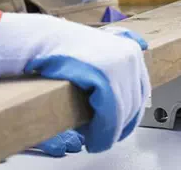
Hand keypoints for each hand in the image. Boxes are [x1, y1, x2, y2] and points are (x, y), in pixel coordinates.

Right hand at [0, 11, 150, 153]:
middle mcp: (130, 56)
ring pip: (122, 112)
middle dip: (117, 127)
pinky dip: (101, 130)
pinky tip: (92, 135)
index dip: (129, 117)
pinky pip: (110, 114)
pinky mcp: (104, 75)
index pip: (140, 94)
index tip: (118, 130)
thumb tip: (138, 64)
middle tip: (100, 137)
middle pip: (133, 105)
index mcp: (132, 51)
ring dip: (108, 132)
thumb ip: (119, 59)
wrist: (39, 41)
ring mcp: (118, 64)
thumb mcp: (100, 49)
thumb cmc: (64, 50)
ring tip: (93, 138)